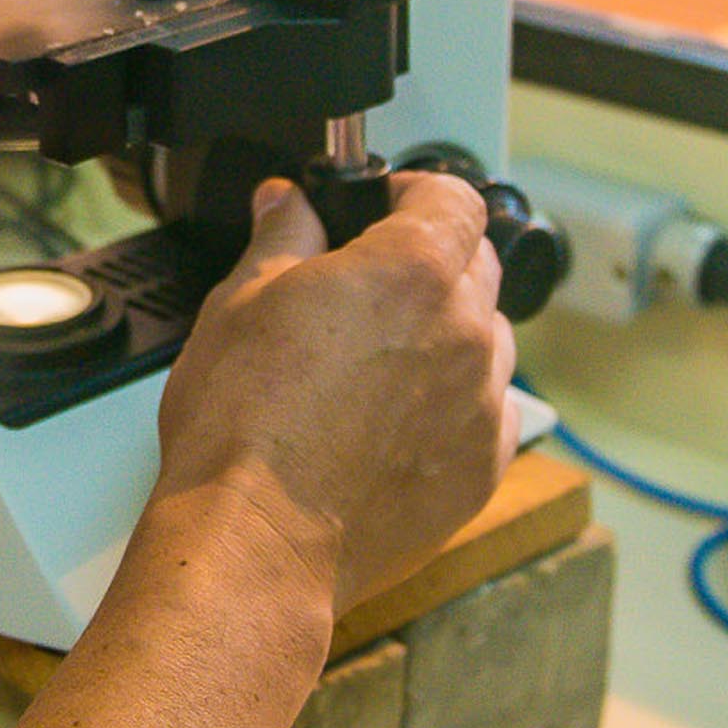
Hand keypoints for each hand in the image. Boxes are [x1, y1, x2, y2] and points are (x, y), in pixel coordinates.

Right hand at [152, 172, 518, 614]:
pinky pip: (486, 411)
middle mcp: (464, 331)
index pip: (455, 198)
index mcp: (411, 271)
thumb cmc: (243, 422)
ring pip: (487, 339)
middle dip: (431, 258)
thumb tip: (289, 203)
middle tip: (368, 281)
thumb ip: (281, 236)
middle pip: (479, 264)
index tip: (386, 204)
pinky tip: (390, 418)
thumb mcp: (240, 299)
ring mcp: (482, 405)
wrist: (257, 535)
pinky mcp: (481, 469)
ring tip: (377, 358)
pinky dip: (452, 402)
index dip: (416, 191)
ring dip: (446, 331)